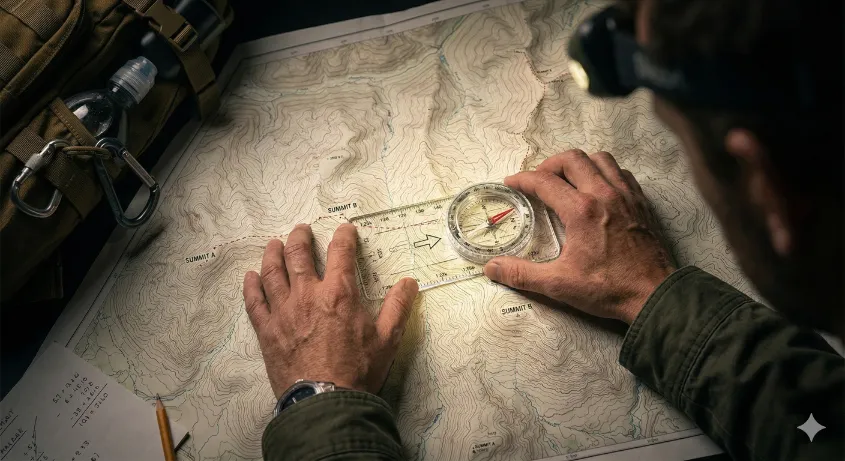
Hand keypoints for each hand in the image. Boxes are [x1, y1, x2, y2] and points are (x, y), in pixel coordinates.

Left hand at [243, 223, 418, 396]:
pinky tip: (250, 276)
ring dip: (273, 254)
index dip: (343, 236)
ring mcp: (283, 311)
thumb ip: (398, 307)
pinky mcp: (267, 330)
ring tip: (274, 244)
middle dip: (300, 237)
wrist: (325, 402)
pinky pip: (255, 301)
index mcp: (339, 293)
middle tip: (301, 229)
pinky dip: (251, 285)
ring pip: (273, 272)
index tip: (345, 229)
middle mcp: (307, 295)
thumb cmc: (357, 371)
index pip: (341, 253)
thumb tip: (409, 283)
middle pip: (298, 255)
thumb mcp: (388, 339)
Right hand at [483, 150, 675, 323]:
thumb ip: (522, 274)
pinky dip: (605, 172)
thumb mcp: (559, 284)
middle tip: (538, 179)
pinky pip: (621, 172)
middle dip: (550, 164)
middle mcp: (604, 194)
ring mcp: (626, 195)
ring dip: (579, 163)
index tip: (511, 183)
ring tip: (567, 179)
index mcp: (581, 210)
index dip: (523, 179)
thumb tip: (491, 268)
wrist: (654, 295)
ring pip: (600, 159)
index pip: (544, 182)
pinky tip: (598, 188)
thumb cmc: (608, 289)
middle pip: (572, 159)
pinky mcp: (641, 202)